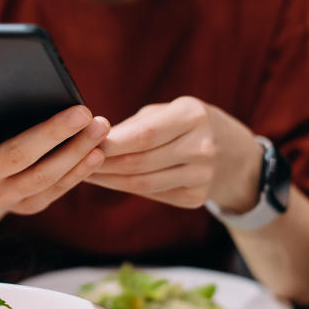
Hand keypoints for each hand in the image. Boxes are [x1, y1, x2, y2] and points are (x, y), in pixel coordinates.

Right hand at [0, 81, 110, 214]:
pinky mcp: (27, 206)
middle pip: (17, 155)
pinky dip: (79, 171)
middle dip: (52, 133)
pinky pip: (56, 189)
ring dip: (75, 152)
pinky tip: (98, 152)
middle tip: (82, 112)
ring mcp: (2, 197)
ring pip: (43, 176)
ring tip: (99, 128)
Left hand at [86, 97, 262, 210]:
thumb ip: (135, 125)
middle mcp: (202, 147)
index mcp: (193, 116)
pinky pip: (152, 194)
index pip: (143, 135)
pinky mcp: (196, 198)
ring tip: (83, 172)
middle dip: (102, 163)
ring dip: (108, 179)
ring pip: (142, 183)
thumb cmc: (189, 124)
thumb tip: (92, 138)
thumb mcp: (170, 111)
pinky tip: (108, 180)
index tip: (81, 141)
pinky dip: (126, 187)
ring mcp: (202, 177)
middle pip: (139, 162)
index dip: (110, 142)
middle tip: (72, 160)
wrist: (236, 155)